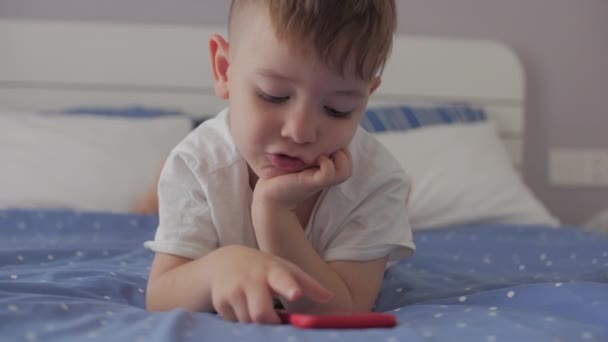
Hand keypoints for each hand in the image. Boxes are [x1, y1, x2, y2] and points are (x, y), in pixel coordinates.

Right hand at [208, 245, 332, 323]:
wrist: (224, 262)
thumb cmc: (262, 267)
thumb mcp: (284, 269)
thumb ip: (307, 283)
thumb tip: (329, 297)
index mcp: (272, 271)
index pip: (282, 279)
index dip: (289, 287)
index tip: (296, 295)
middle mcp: (252, 280)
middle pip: (261, 314)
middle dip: (269, 322)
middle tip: (273, 319)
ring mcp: (233, 291)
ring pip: (248, 322)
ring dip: (255, 321)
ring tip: (254, 304)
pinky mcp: (220, 301)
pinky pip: (235, 322)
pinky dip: (240, 319)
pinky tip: (239, 305)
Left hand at [254, 149, 351, 209]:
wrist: (270, 195)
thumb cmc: (281, 175)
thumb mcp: (298, 157)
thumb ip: (310, 148)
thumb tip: (318, 128)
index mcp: (325, 169)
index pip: (345, 155)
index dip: (340, 145)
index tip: (324, 141)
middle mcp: (327, 176)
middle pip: (348, 162)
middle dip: (341, 150)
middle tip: (324, 147)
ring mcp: (322, 181)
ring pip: (346, 169)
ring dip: (338, 157)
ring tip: (322, 154)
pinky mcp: (313, 183)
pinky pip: (329, 171)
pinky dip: (326, 163)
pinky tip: (315, 160)